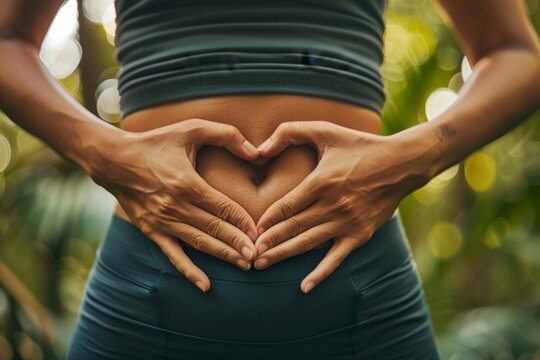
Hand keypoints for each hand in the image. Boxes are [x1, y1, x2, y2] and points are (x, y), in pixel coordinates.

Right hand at [90, 118, 260, 292]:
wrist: (113, 160)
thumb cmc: (156, 142)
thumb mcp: (191, 128)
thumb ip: (226, 134)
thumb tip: (256, 152)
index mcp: (187, 183)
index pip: (223, 208)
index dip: (244, 222)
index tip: (260, 232)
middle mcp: (175, 206)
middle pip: (214, 230)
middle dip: (239, 244)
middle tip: (259, 256)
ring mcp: (162, 222)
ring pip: (199, 244)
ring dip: (223, 256)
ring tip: (245, 266)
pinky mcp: (152, 231)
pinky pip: (173, 255)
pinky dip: (189, 271)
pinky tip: (205, 285)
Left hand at [252, 121, 431, 293]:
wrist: (402, 164)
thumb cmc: (359, 145)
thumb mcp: (325, 130)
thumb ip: (289, 132)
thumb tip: (259, 149)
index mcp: (321, 182)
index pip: (285, 207)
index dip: (265, 221)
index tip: (250, 230)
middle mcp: (332, 205)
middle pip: (292, 228)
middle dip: (267, 242)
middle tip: (247, 253)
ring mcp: (346, 223)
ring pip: (307, 244)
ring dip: (283, 255)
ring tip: (261, 264)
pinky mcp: (359, 235)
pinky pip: (336, 258)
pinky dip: (320, 274)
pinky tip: (304, 287)